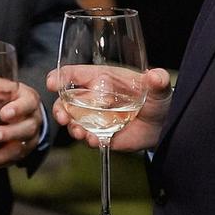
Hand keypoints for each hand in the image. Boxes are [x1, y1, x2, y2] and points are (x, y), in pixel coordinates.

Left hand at [0, 73, 42, 172]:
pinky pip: (5, 163)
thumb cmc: (0, 96)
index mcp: (26, 100)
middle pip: (25, 129)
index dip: (18, 109)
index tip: (4, 114)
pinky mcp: (17, 155)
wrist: (13, 112)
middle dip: (7, 133)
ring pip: (16, 150)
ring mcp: (26, 140)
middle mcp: (30, 121)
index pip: (27, 103)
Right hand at [47, 67, 171, 151]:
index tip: (52, 83)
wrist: (163, 126)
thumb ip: (158, 81)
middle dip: (61, 107)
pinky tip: (94, 140)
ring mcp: (95, 116)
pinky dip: (87, 139)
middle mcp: (95, 96)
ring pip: (73, 119)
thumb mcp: (159, 88)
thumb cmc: (157, 99)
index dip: (62, 76)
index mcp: (103, 78)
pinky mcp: (100, 133)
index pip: (77, 74)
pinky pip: (86, 136)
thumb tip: (156, 76)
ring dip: (71, 126)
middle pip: (67, 99)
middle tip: (63, 117)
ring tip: (80, 132)